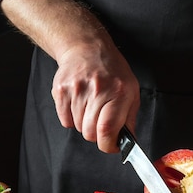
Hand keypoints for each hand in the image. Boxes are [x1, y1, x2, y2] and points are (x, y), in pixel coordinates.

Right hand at [1, 0, 140, 151]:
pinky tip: (79, 103)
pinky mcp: (61, 90)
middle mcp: (97, 90)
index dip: (108, 145)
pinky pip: (65, 120)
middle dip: (96, 134)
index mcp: (119, 93)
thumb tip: (127, 142)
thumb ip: (129, 118)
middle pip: (90, 132)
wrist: (87, 47)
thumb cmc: (112, 71)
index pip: (107, 130)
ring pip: (78, 127)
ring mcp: (77, 90)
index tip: (110, 145)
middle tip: (100, 122)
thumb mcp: (131, 91)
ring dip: (84, 123)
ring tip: (91, 105)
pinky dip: (72, 118)